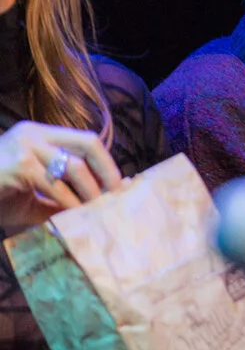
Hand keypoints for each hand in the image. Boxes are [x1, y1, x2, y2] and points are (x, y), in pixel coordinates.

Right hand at [0, 120, 123, 230]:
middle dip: (108, 171)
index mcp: (39, 135)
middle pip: (88, 143)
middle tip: (117, 197)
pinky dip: (70, 202)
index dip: (107, 162)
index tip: (120, 186)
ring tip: (99, 210)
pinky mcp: (19, 164)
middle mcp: (34, 134)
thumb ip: (64, 198)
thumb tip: (102, 204)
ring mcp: (25, 146)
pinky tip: (75, 215)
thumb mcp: (34, 196)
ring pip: (74, 166)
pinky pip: (55, 184)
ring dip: (92, 191)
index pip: (86, 140)